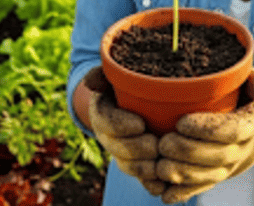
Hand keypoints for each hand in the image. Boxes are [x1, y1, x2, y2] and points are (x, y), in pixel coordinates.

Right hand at [83, 67, 164, 196]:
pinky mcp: (137, 163)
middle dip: (135, 149)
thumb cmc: (129, 80)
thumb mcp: (117, 72)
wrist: (138, 97)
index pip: (106, 121)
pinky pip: (140, 178)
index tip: (140, 124)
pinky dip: (150, 182)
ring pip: (127, 165)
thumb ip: (104, 72)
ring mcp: (122, 151)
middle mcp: (108, 134)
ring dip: (143, 167)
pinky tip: (162, 182)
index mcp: (102, 111)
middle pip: (116, 147)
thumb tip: (90, 81)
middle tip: (155, 144)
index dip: (121, 126)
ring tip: (160, 161)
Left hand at [155, 68, 253, 203]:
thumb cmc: (253, 98)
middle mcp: (243, 149)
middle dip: (187, 153)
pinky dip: (183, 193)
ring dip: (182, 175)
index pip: (231, 130)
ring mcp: (231, 166)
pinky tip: (164, 193)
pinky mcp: (219, 177)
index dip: (206, 129)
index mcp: (251, 125)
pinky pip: (202, 188)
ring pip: (208, 177)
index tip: (181, 122)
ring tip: (159, 166)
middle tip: (163, 143)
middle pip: (217, 157)